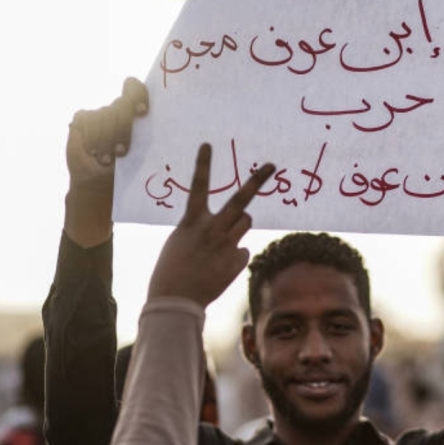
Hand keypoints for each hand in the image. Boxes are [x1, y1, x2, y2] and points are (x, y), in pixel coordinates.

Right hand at [64, 77, 147, 246]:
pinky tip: (93, 153)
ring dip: (106, 139)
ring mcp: (97, 114)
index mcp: (133, 111)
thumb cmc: (129, 168)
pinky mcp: (80, 122)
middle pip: (120, 105)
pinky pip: (86, 121)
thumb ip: (155, 137)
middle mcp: (115, 110)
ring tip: (109, 159)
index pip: (133, 88)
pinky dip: (91, 138)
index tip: (143, 111)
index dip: (136, 94)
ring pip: (103, 115)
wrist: (102, 184)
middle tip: (122, 152)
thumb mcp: (145, 154)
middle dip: (123, 129)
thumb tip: (187, 134)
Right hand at [148, 144, 275, 306]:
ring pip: (246, 221)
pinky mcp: (236, 260)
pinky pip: (243, 249)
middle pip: (240, 200)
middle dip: (257, 180)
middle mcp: (212, 228)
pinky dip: (235, 255)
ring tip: (223, 240)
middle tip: (272, 165)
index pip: (198, 186)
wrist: (175, 300)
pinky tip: (220, 267)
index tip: (208, 144)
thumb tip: (229, 227)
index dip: (203, 164)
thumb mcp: (180, 241)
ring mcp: (226, 244)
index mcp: (191, 221)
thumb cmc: (171, 270)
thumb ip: (202, 228)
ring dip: (239, 225)